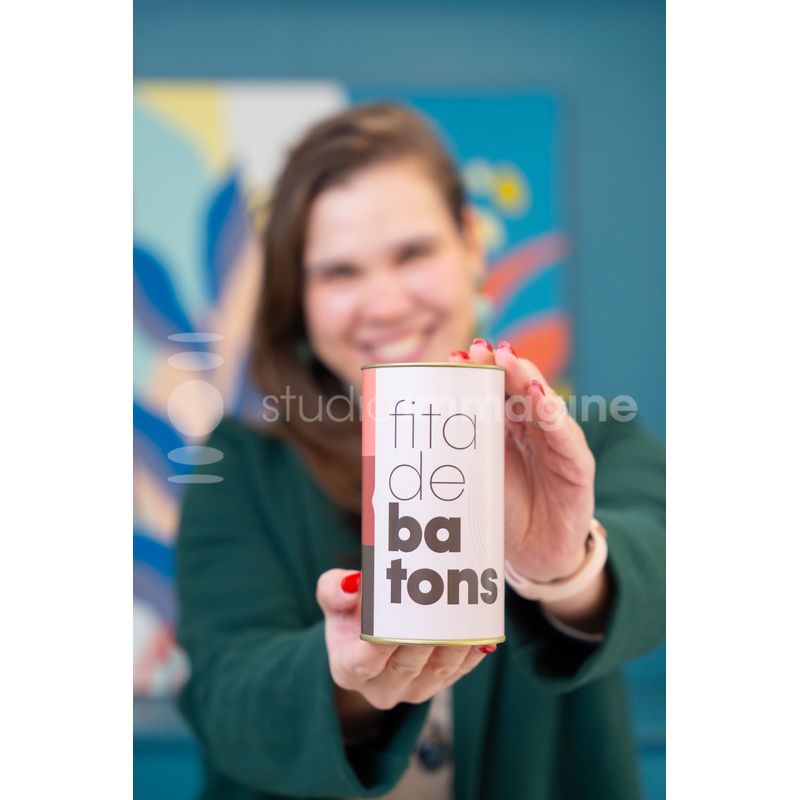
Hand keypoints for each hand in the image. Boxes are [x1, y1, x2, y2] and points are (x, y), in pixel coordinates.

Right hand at [316, 568, 494, 725]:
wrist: (368, 638)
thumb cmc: (350, 614)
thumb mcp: (332, 598)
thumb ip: (332, 590)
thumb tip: (353, 585)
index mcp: (348, 670)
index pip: (364, 662)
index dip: (381, 645)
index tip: (396, 616)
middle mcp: (381, 687)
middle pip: (407, 664)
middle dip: (425, 637)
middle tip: (442, 604)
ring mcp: (412, 691)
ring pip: (438, 670)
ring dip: (455, 644)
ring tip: (467, 613)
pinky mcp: (438, 685)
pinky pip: (459, 672)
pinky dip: (471, 652)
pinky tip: (482, 630)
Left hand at [452, 340, 595, 582]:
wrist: (533, 559)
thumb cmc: (498, 516)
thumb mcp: (469, 483)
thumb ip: (448, 460)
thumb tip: (393, 443)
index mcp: (503, 430)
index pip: (490, 394)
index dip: (475, 374)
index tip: (452, 357)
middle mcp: (531, 430)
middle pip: (516, 390)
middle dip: (497, 366)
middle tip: (477, 349)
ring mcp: (556, 445)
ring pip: (542, 404)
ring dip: (524, 379)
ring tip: (507, 360)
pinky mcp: (577, 467)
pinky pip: (565, 438)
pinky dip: (553, 415)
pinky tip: (538, 395)